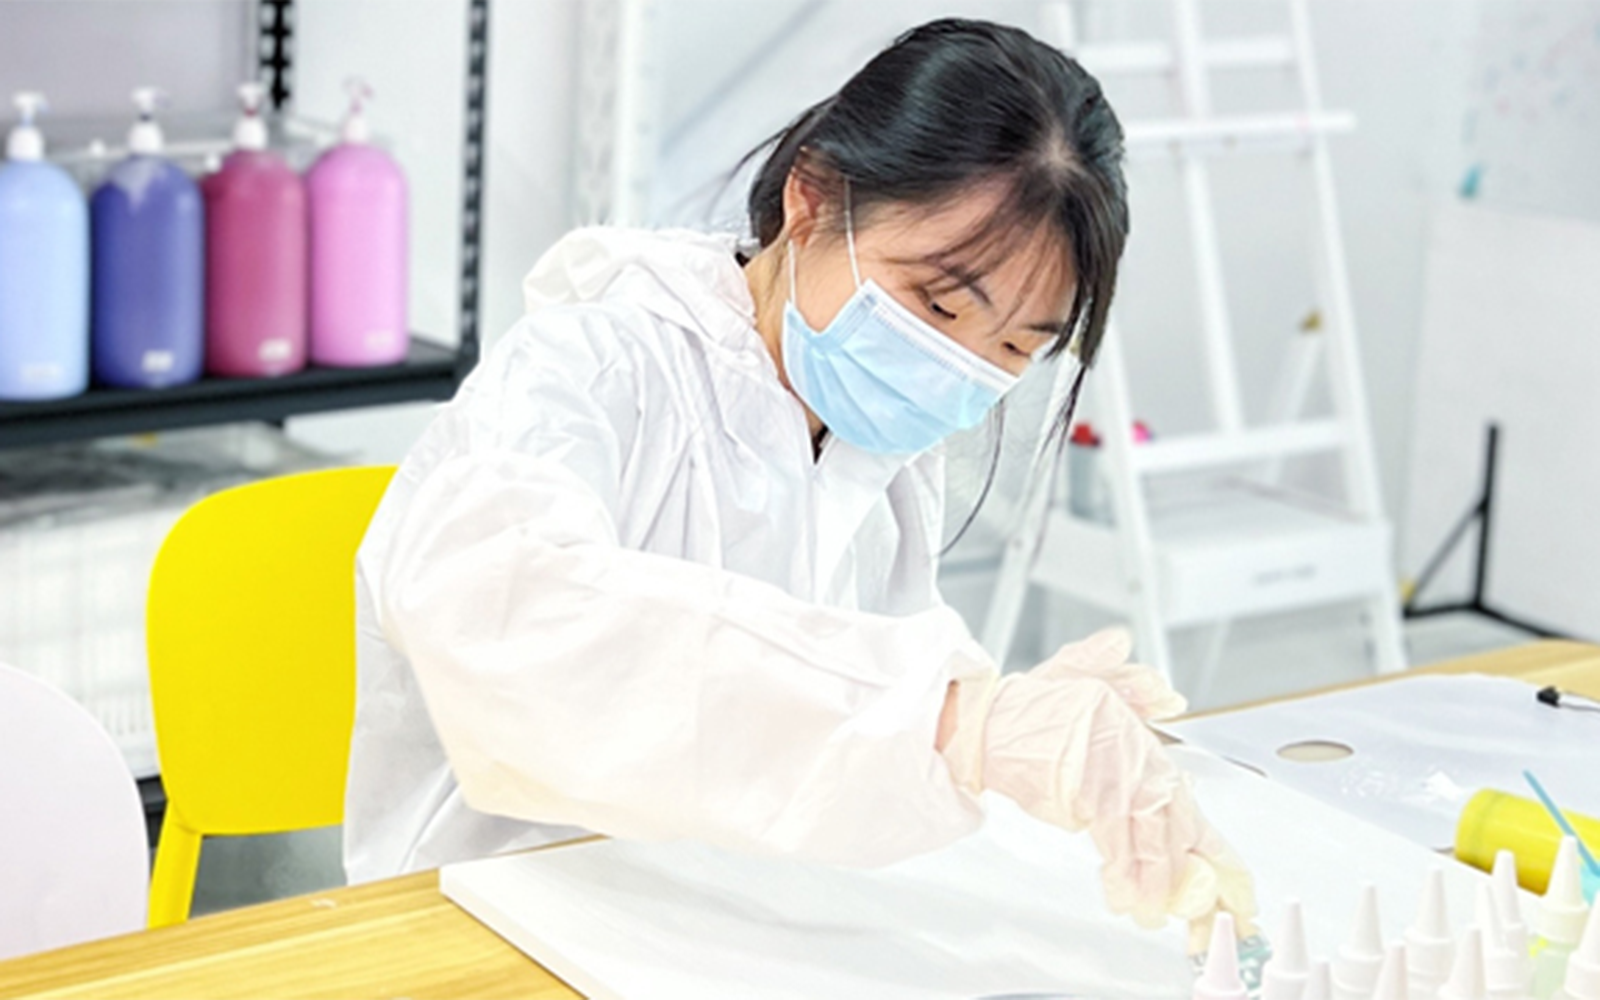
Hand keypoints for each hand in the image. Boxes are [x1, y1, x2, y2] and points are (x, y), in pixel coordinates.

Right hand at [941, 641, 1255, 950]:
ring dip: (1154, 882)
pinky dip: (1123, 872)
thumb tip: (1168, 694)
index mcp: (1140, 743)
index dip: (1212, 849)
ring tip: (1152, 913)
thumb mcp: (1081, 684)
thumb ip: (1127, 683)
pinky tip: (1123, 895)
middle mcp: (1138, 757)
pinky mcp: (1093, 791)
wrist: (986, 724)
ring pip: (1153, 836)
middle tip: (1206, 915)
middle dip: (1195, 878)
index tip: (1234, 886)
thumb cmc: (1029, 712)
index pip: (1186, 805)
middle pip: (1179, 825)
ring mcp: (1118, 774)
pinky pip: (1117, 839)